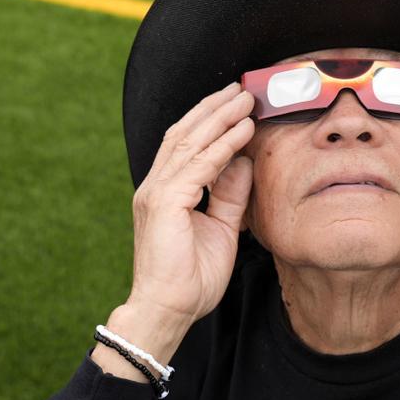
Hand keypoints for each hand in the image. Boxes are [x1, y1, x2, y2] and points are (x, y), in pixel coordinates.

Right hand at [124, 84, 255, 347]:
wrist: (166, 310)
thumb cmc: (189, 279)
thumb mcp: (220, 229)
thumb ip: (229, 195)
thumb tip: (244, 162)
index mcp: (164, 191)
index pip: (184, 144)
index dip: (208, 121)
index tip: (235, 104)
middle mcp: (155, 185)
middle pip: (183, 133)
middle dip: (213, 108)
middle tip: (240, 89)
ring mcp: (156, 192)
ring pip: (189, 142)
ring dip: (219, 118)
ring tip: (244, 100)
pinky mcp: (165, 202)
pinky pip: (199, 166)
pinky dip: (222, 145)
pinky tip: (242, 131)